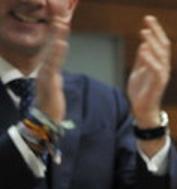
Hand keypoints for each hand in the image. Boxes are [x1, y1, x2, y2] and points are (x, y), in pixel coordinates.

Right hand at [34, 0, 71, 123]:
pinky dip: (56, 54)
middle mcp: (47, 66)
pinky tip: (60, 43)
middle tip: (59, 5)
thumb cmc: (50, 101)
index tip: (62, 8)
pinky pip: (52, 66)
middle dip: (56, 23)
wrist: (45, 120)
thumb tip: (58, 47)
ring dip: (56, 34)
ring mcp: (46, 73)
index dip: (58, 25)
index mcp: (50, 64)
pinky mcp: (48, 83)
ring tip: (61, 20)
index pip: (54, 41)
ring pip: (52, 51)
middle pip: (51, 41)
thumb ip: (55, 63)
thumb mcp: (53, 78)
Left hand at [126, 16, 170, 128]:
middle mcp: (164, 68)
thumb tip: (144, 44)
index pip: (161, 44)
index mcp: (160, 64)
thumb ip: (142, 59)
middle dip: (156, 32)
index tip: (148, 19)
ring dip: (153, 43)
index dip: (155, 31)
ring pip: (161, 56)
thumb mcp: (139, 71)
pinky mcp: (158, 84)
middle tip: (148, 19)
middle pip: (164, 46)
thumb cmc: (141, 91)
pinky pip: (156, 69)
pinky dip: (150, 59)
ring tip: (144, 32)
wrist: (142, 110)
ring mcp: (162, 76)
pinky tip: (143, 49)